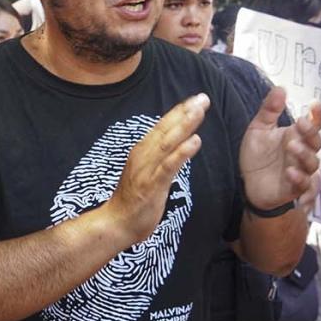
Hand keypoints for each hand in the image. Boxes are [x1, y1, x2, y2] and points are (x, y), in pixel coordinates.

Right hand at [104, 94, 207, 243]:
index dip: (179, 111)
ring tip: (200, 111)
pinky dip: (182, 152)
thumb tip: (174, 144)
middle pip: (166, 129)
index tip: (196, 99)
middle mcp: (143, 155)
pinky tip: (195, 141)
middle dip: (185, 112)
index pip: (162, 126)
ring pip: (168, 143)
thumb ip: (158, 157)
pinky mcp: (152, 185)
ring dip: (184, 126)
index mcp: (143, 151)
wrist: (117, 223)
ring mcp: (147, 170)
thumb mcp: (146, 171)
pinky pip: (168, 166)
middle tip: (203, 97)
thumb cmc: (134, 199)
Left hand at [241, 87, 320, 210]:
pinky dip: (300, 179)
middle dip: (311, 133)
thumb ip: (269, 110)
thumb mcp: (259, 129)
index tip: (314, 105)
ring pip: (312, 163)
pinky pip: (305, 186)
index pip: (312, 125)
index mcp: (296, 136)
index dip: (317, 115)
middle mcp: (302, 153)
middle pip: (316, 142)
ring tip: (292, 146)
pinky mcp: (295, 189)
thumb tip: (280, 88)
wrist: (247, 184)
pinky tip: (290, 172)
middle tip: (300, 123)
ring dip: (304, 154)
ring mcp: (301, 171)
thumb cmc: (257, 156)